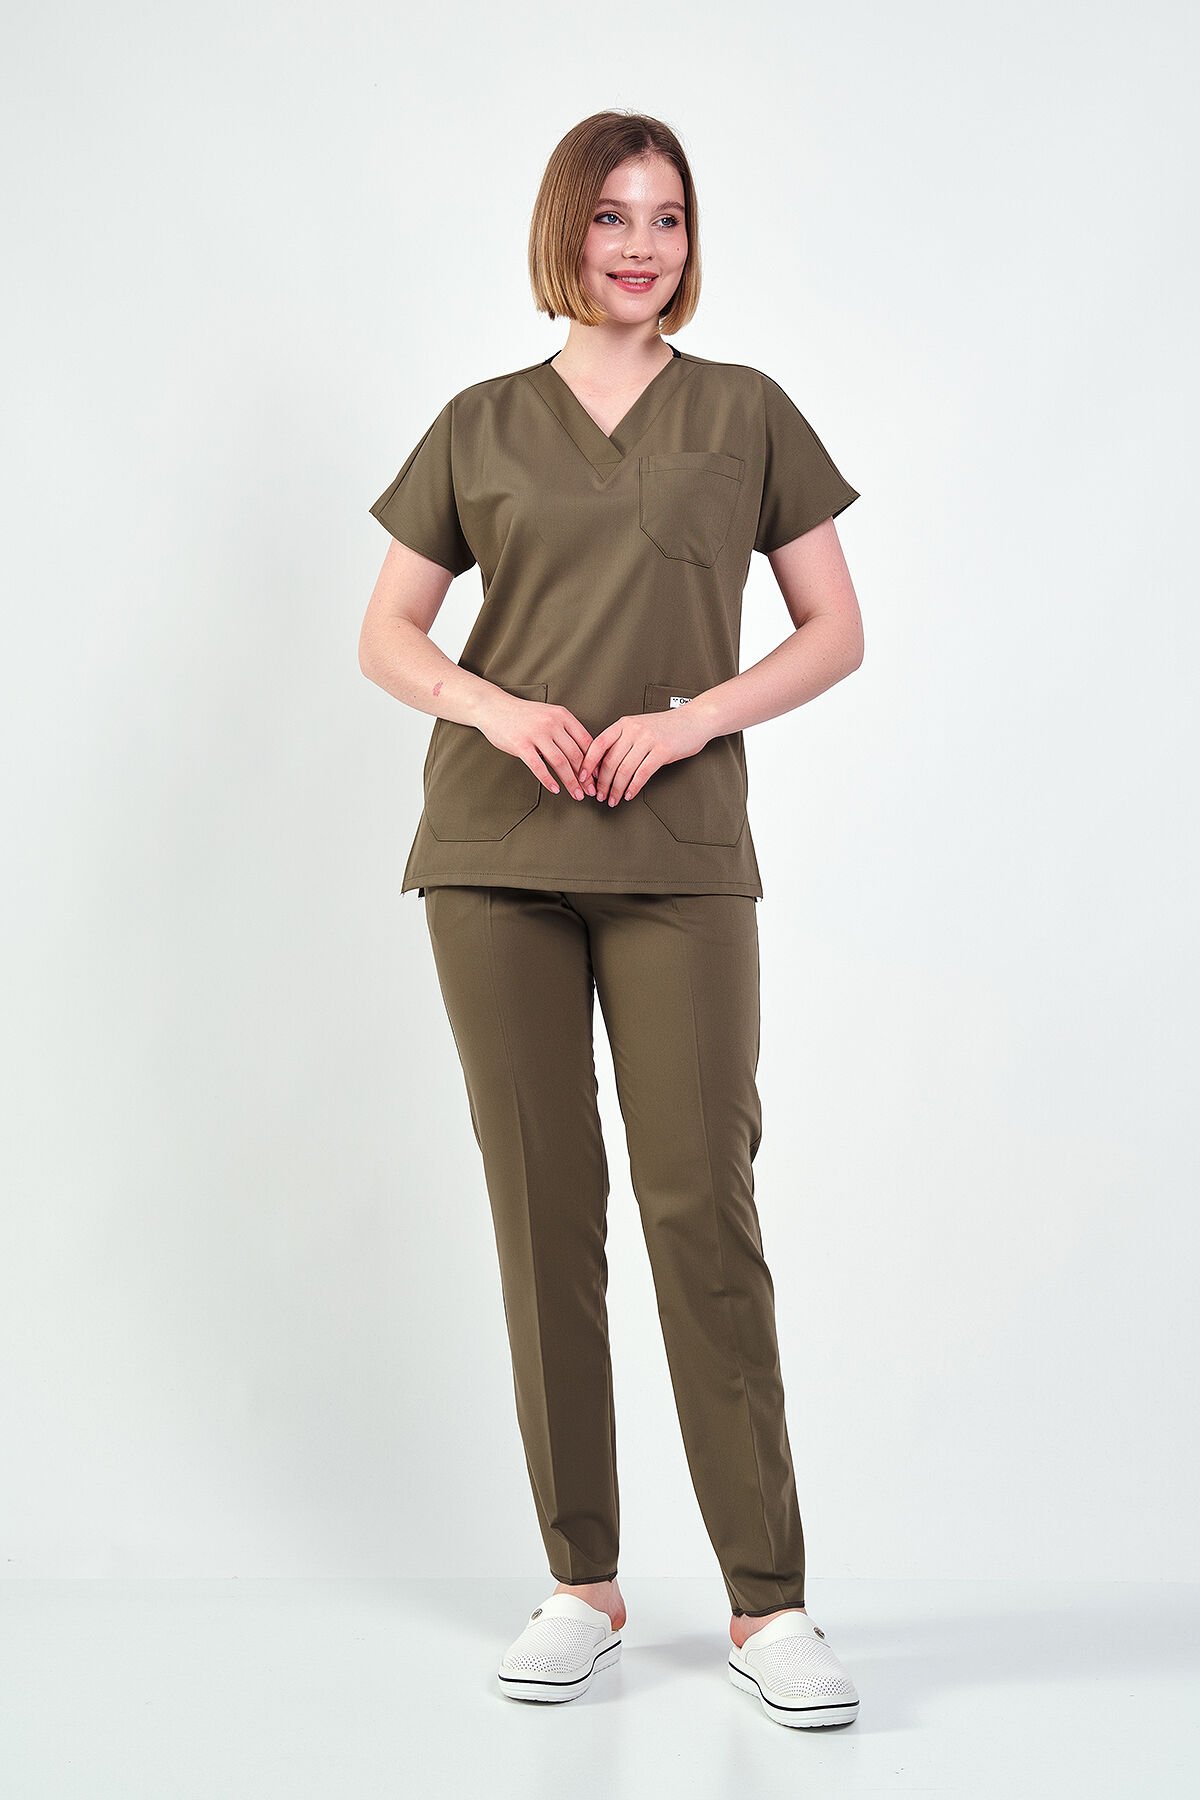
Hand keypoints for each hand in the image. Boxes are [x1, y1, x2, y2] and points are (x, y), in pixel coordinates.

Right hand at [476, 690, 596, 799]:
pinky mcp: (521, 745)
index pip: (586, 741)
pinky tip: (555, 789)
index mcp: (562, 715)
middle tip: (590, 790)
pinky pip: (538, 766)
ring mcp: (536, 734)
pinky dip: (548, 780)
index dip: (594, 761)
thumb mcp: (549, 715)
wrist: (494, 707)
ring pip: (560, 762)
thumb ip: (565, 731)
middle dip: (585, 777)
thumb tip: (582, 755)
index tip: (598, 776)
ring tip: (577, 794)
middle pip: (575, 754)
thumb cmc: (523, 715)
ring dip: (571, 782)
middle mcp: (552, 723)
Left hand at [580, 704, 712, 806]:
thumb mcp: (639, 727)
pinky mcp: (662, 751)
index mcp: (624, 724)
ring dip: (616, 789)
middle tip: (599, 795)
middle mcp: (634, 730)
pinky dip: (633, 787)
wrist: (694, 719)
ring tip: (613, 799)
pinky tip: (629, 794)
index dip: (587, 763)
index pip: (598, 744)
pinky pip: (642, 774)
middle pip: (610, 762)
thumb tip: (603, 766)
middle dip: (602, 783)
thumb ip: (622, 742)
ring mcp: (648, 740)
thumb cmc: (667, 726)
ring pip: (624, 770)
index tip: (582, 778)